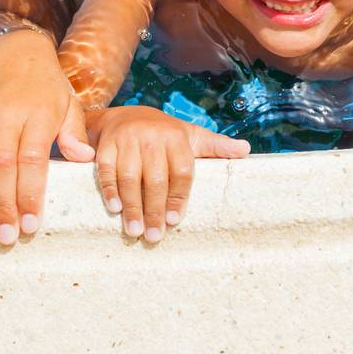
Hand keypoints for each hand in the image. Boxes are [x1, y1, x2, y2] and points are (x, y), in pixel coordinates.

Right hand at [0, 29, 94, 245]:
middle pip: (1, 164)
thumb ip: (74, 132)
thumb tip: (83, 160)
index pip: (33, 160)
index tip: (29, 225)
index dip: (29, 194)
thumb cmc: (46, 85)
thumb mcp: (68, 103)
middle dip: (3, 204)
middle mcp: (7, 113)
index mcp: (38, 114)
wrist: (14, 47)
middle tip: (4, 237)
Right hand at [87, 106, 251, 242]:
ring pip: (130, 177)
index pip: (181, 170)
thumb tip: (246, 150)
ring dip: (132, 206)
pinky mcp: (106, 146)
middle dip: (155, 210)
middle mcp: (152, 137)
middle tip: (154, 237)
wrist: (125, 116)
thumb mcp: (192, 136)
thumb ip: (217, 146)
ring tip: (135, 231)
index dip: (178, 197)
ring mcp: (127, 141)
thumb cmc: (165, 134)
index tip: (175, 221)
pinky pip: (106, 171)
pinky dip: (110, 190)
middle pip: (155, 178)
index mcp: (177, 137)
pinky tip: (115, 209)